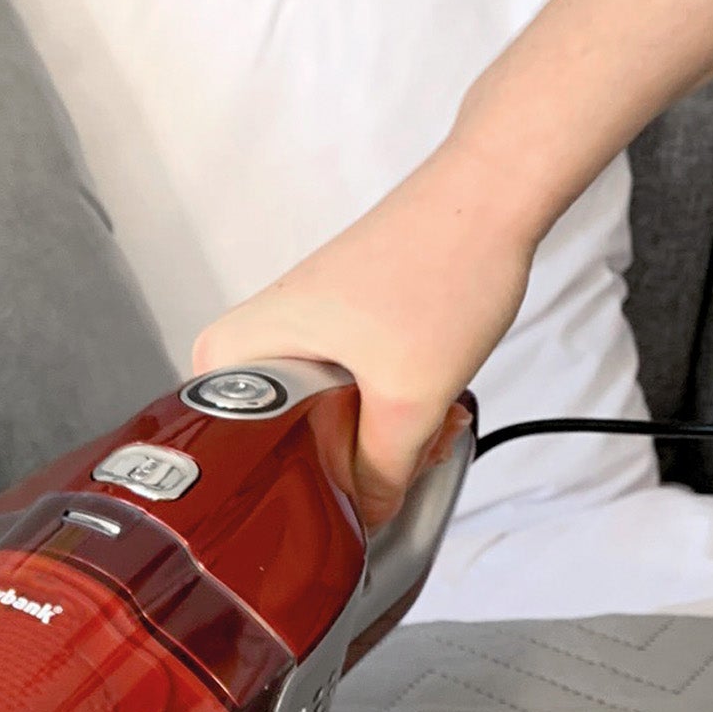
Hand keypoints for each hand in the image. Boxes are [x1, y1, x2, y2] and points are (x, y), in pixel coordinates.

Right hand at [191, 143, 536, 524]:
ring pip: (315, 417)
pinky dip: (380, 409)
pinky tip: (423, 411)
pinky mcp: (335, 322)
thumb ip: (380, 474)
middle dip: (333, 466)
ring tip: (419, 436)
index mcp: (240, 347)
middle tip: (383, 472)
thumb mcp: (409, 399)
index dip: (275, 490)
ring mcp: (297, 327)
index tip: (320, 506)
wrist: (491, 194)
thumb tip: (365, 518)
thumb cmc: (439, 268)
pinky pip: (341, 390)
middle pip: (273, 440)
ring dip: (368, 440)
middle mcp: (255, 335)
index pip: (220, 449)